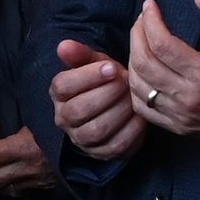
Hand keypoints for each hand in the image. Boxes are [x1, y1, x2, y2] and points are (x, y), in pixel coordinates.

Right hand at [51, 36, 145, 161]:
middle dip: (107, 94)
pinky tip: (140, 115)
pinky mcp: (102, 153)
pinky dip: (132, 130)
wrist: (115, 106)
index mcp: (59, 94)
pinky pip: (116, 146)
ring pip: (97, 130)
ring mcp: (82, 139)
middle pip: (80, 110)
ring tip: (133, 97)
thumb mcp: (93, 63)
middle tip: (127, 82)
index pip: (63, 86)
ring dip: (120, 111)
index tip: (112, 68)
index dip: (88, 76)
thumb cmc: (103, 82)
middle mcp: (64, 119)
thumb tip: (64, 45)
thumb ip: (81, 54)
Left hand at [128, 0, 199, 153]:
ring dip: (132, 59)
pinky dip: (136, 87)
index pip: (161, 44)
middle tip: (142, 19)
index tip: (150, 6)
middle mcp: (189, 97)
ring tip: (140, 40)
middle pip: (143, 63)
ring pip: (138, 86)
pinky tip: (142, 71)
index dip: (149, 20)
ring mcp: (181, 115)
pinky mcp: (179, 127)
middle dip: (136, 35)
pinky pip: (143, 108)